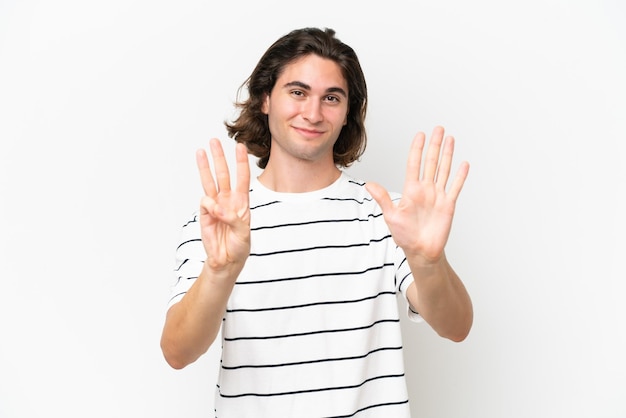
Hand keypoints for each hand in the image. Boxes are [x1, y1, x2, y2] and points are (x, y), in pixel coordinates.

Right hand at [196, 139, 250, 270]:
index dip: (241, 162)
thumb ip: (233, 219)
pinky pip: (205, 202)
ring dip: (205, 167)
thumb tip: (216, 207)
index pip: (242, 178)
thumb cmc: (239, 247)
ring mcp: (216, 206)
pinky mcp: (205, 214)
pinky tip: (213, 212)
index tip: (240, 147)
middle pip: (224, 174)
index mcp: (242, 202)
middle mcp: (228, 200)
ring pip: (210, 182)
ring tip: (200, 151)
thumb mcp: (243, 234)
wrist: (226, 261)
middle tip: (214, 141)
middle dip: (220, 158)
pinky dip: (209, 205)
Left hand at [366, 126, 468, 263]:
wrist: (421, 251)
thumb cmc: (404, 236)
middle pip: (431, 162)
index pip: (414, 164)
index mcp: (411, 190)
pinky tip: (463, 164)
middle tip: (439, 129)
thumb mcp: (391, 216)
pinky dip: (460, 176)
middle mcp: (425, 189)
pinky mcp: (448, 204)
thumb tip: (369, 185)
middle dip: (435, 145)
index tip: (420, 135)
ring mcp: (438, 196)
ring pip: (444, 170)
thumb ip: (383, 198)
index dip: (417, 149)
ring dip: (447, 155)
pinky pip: (455, 187)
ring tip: (450, 139)